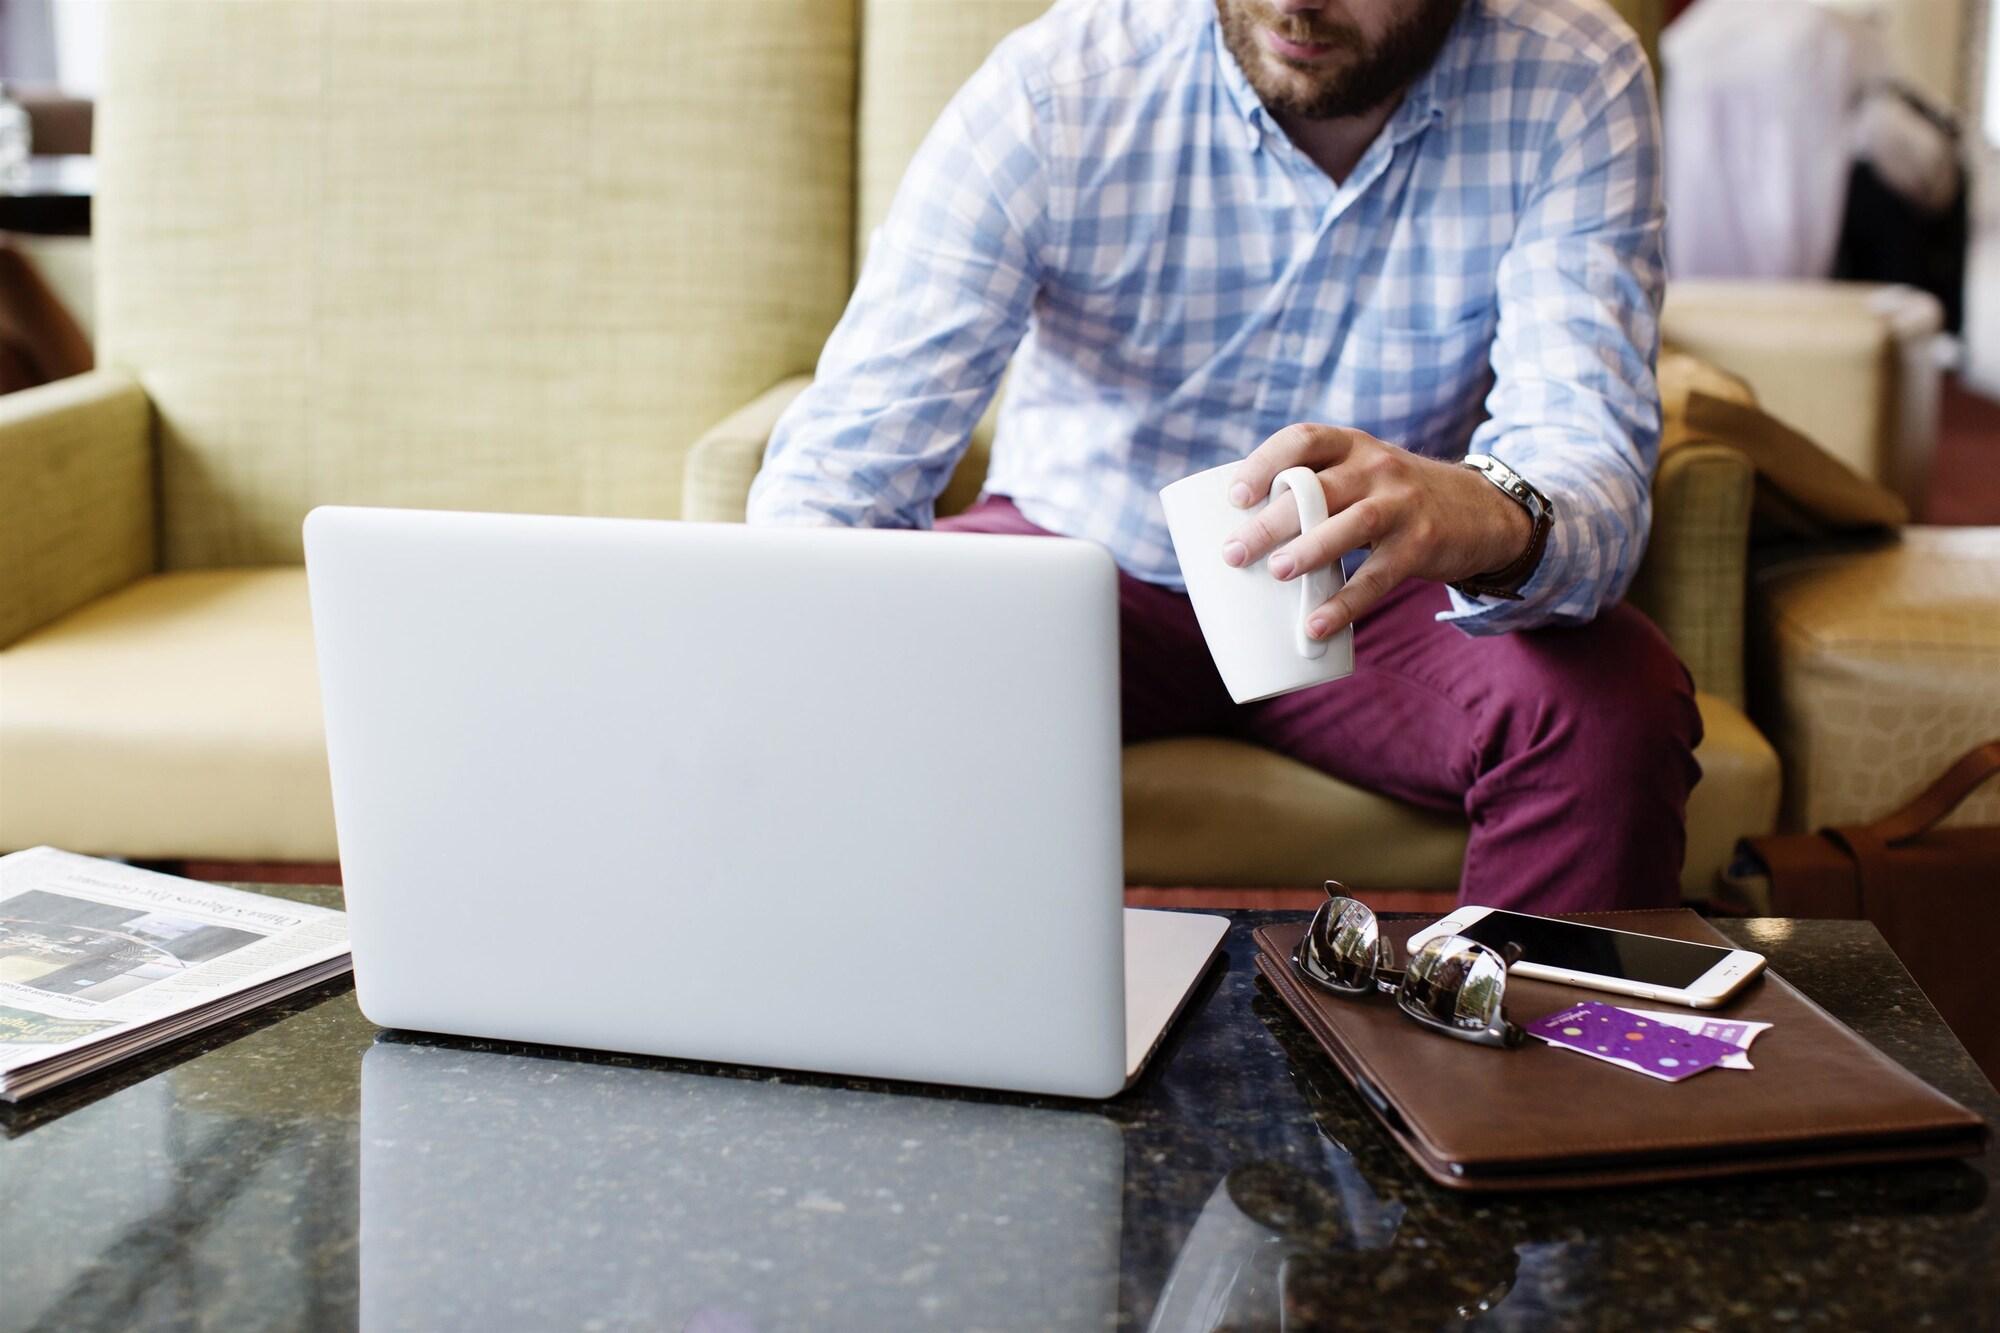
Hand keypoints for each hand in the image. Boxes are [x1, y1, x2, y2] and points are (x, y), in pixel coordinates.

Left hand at [1219, 424, 1531, 638]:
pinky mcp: (1422, 544)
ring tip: (1278, 572)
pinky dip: (1346, 603)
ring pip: (1352, 523)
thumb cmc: (1394, 499)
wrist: (1479, 510)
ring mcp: (1402, 504)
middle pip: (1319, 487)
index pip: (1303, 440)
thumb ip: (1314, 493)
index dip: (1265, 463)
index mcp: (1351, 447)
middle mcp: (1377, 467)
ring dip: (1310, 549)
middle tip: (1235, 553)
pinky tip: (1316, 625)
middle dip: (1272, 520)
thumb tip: (1241, 539)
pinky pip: (1379, 576)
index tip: (1235, 496)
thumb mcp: (1362, 476)